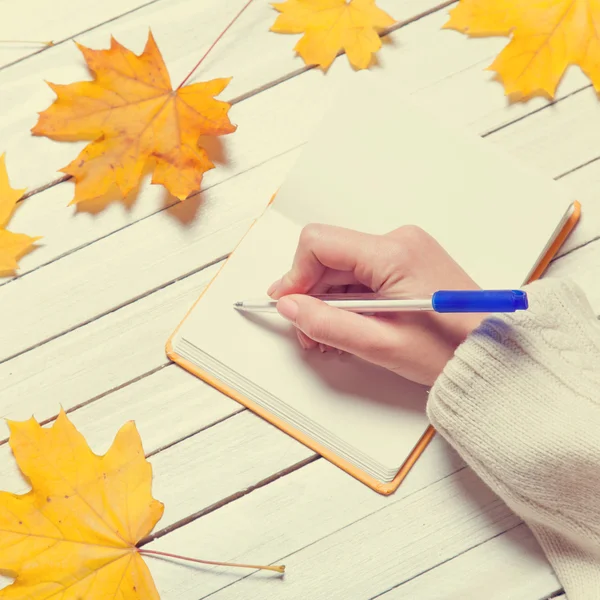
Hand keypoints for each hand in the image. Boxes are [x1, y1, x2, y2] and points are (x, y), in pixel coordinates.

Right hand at [267, 224, 484, 386]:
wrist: (489, 352)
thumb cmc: (448, 349)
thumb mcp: (380, 344)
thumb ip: (327, 324)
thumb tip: (289, 306)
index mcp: (393, 253)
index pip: (319, 243)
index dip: (295, 275)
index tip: (289, 305)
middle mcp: (398, 241)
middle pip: (329, 257)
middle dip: (311, 295)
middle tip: (310, 334)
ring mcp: (404, 249)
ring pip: (342, 267)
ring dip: (329, 301)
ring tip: (331, 337)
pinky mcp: (407, 261)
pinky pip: (362, 273)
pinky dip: (349, 299)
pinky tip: (351, 326)